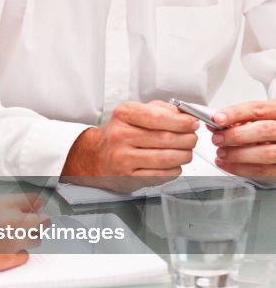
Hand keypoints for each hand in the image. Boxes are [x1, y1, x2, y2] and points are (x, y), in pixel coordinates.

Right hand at [0, 193, 46, 277]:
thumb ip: (2, 207)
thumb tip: (18, 208)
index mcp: (5, 203)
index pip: (36, 200)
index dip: (33, 205)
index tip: (31, 208)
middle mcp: (15, 221)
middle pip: (44, 220)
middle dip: (37, 222)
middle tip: (25, 224)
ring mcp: (15, 241)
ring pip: (37, 239)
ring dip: (28, 238)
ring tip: (10, 238)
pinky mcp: (11, 259)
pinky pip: (25, 255)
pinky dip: (17, 254)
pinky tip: (4, 251)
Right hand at [61, 101, 197, 187]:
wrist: (95, 157)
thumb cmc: (118, 134)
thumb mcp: (133, 113)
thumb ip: (160, 110)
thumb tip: (185, 116)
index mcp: (123, 115)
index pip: (159, 117)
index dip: (182, 121)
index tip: (192, 123)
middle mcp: (121, 136)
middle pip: (167, 138)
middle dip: (188, 139)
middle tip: (192, 138)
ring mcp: (123, 159)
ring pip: (167, 158)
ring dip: (184, 155)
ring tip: (185, 152)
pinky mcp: (128, 178)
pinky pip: (162, 175)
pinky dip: (174, 170)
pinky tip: (173, 164)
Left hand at [211, 101, 275, 181]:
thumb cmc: (268, 127)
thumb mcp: (259, 117)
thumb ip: (239, 119)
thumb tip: (215, 124)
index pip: (258, 109)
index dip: (235, 114)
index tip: (217, 119)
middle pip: (263, 130)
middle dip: (235, 135)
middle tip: (217, 138)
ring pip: (265, 153)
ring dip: (237, 154)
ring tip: (221, 153)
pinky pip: (262, 170)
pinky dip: (241, 168)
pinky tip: (227, 164)